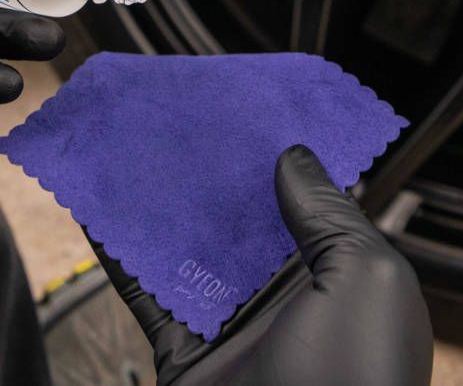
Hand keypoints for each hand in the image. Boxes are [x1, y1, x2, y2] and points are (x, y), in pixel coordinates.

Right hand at [92, 145, 432, 385]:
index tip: (246, 104)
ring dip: (160, 201)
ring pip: (190, 246)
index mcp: (338, 273)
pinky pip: (148, 291)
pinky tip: (97, 209)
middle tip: (178, 114)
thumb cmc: (351, 381)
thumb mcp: (364, 280)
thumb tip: (294, 155)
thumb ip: (330, 214)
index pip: (307, 196)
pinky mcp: (186, 349)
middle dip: (212, 169)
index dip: (279, 150)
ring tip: (130, 147)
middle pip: (241, 215)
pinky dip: (120, 252)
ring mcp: (233, 321)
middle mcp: (286, 292)